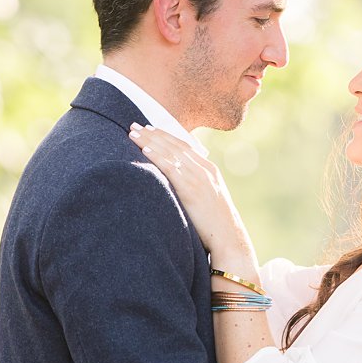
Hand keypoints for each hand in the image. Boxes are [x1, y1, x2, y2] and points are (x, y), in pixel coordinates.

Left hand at [129, 123, 253, 267]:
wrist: (229, 237)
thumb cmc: (215, 223)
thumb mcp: (209, 198)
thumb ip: (196, 186)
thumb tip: (178, 184)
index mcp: (209, 169)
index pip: (184, 146)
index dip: (165, 135)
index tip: (149, 128)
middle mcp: (204, 169)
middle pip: (174, 145)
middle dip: (153, 134)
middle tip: (134, 125)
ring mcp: (199, 178)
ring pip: (170, 153)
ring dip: (150, 141)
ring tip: (133, 133)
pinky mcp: (192, 189)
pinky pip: (171, 168)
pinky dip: (157, 157)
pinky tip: (145, 150)